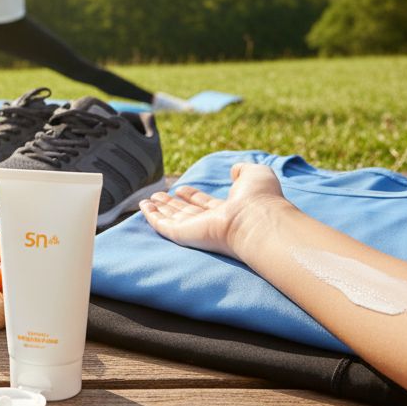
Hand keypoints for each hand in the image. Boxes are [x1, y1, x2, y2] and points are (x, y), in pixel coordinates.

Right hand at [140, 163, 289, 260]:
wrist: (259, 220)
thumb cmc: (262, 199)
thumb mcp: (255, 174)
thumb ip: (244, 170)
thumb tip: (235, 170)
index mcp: (229, 211)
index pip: (205, 204)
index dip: (192, 196)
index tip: (181, 189)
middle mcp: (212, 222)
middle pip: (187, 213)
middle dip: (172, 204)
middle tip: (158, 196)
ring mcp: (199, 230)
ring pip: (174, 219)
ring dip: (159, 209)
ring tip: (146, 200)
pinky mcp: (186, 235)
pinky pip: (165, 226)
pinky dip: (153, 217)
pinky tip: (144, 207)